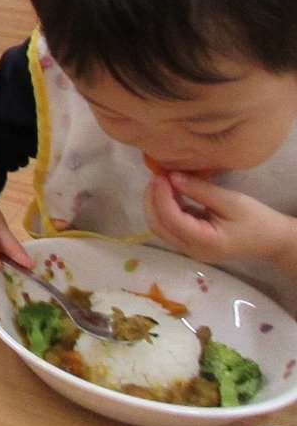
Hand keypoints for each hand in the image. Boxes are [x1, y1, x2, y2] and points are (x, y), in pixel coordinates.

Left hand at [143, 172, 296, 266]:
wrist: (273, 241)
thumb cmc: (256, 221)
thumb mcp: (231, 201)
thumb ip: (200, 190)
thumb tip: (171, 177)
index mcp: (205, 242)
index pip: (171, 219)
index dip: (161, 196)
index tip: (161, 175)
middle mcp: (192, 250)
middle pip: (159, 226)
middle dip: (152, 200)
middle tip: (156, 177)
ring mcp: (190, 249)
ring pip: (161, 228)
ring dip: (156, 204)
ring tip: (161, 182)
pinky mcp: (192, 244)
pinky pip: (171, 227)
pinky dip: (165, 209)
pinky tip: (170, 192)